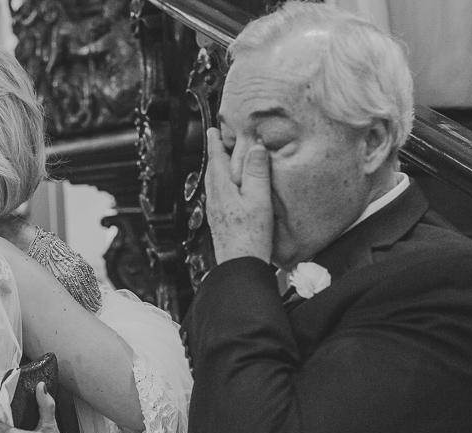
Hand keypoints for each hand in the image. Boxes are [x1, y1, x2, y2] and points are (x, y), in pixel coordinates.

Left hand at [205, 127, 272, 264]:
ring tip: (226, 161)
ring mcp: (216, 211)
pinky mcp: (221, 221)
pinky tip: (232, 189)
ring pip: (215, 182)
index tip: (214, 129)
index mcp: (221, 189)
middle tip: (220, 140)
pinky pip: (219, 194)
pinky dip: (224, 183)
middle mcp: (215, 198)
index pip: (216, 158)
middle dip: (216, 153)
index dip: (216, 142)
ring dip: (219, 168)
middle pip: (212, 169)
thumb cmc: (249, 236)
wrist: (240, 264)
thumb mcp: (258, 199)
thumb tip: (255, 147)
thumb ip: (257, 172)